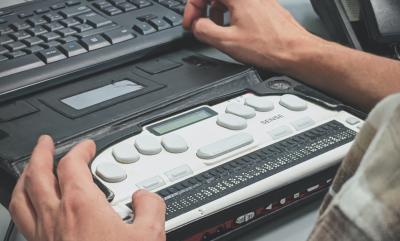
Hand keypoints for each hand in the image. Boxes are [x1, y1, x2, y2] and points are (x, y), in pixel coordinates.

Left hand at [9, 135, 165, 240]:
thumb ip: (151, 206)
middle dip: (41, 153)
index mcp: (82, 207)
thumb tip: (145, 196)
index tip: (88, 147)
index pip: (72, 165)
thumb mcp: (149, 235)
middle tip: (46, 142)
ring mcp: (43, 236)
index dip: (80, 150)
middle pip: (38, 174)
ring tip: (32, 168)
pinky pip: (22, 220)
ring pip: (22, 197)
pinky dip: (23, 203)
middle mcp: (56, 218)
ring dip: (26, 176)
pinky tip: (32, 206)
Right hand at [183, 0, 321, 70]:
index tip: (191, 22)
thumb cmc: (270, 47)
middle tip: (200, 26)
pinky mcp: (265, 6)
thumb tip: (196, 25)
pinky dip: (232, 15)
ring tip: (219, 31)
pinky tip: (235, 31)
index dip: (192, 8)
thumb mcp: (227, 42)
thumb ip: (204, 30)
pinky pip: (242, 4)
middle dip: (204, 10)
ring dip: (218, 13)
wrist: (296, 52)